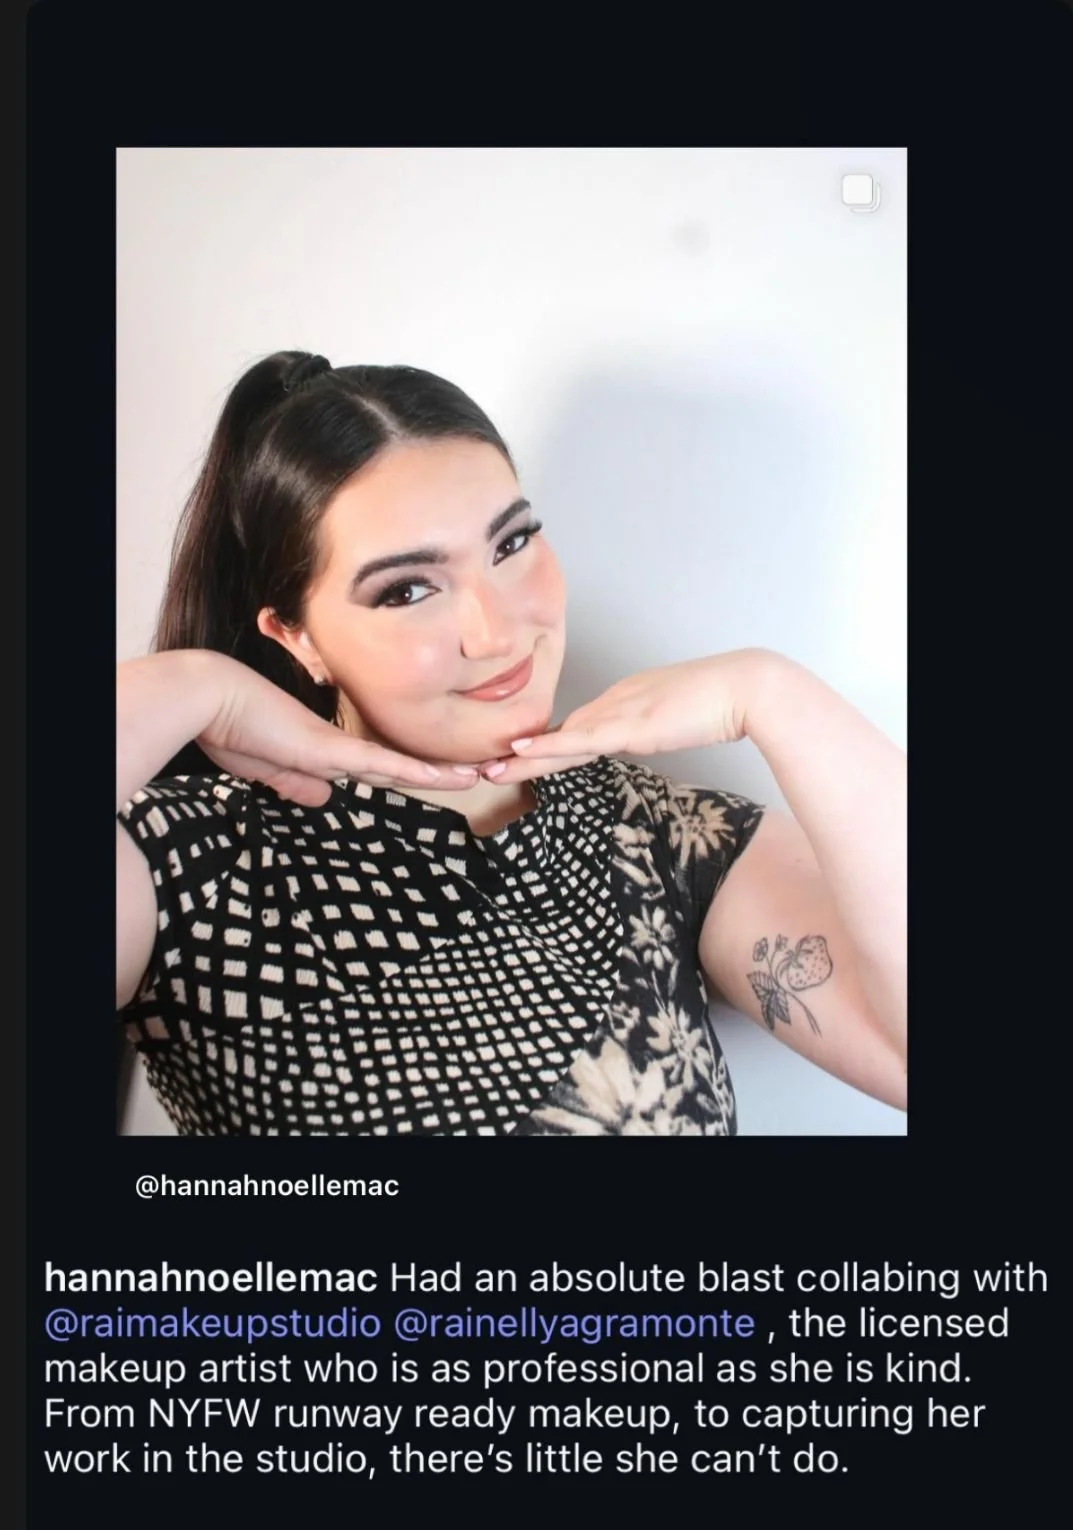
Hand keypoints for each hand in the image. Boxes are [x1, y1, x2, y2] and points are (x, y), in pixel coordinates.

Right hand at [187, 652, 480, 805]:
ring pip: (400, 765)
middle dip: (436, 773)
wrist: (208, 697)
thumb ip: (294, 783)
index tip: (435, 780)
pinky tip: (446, 779)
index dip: (405, 775)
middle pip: (397, 766)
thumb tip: (322, 799)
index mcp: (322, 755)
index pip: (373, 770)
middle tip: (477, 773)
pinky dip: (414, 772)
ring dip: (440, 773)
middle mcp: (337, 749)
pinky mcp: (328, 749)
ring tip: (482, 775)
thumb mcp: (264, 768)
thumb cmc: (227, 727)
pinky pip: (381, 764)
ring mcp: (336, 747)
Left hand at [475, 649, 780, 784]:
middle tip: (491, 764)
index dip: (552, 742)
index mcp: (630, 698)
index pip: (583, 725)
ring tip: (492, 768)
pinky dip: (550, 746)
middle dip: (528, 750)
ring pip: (563, 736)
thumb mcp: (683, 717)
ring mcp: (622, 710)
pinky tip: (523, 750)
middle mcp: (618, 699)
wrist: (748, 688)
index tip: (525, 756)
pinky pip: (581, 738)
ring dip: (526, 754)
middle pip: (564, 729)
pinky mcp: (630, 724)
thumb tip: (653, 733)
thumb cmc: (727, 701)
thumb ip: (662, 725)